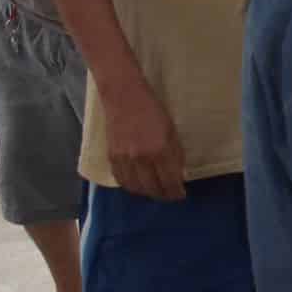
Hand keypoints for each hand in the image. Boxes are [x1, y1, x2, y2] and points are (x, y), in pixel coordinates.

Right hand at [104, 77, 186, 200]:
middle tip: (169, 195)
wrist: (124, 96)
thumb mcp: (172, 131)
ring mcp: (124, 158)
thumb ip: (175, 154)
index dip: (176, 192)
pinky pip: (120, 180)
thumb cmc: (153, 110)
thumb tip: (178, 174)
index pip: (169, 181)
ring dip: (146, 193)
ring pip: (135, 188)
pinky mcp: (111, 156)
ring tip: (154, 191)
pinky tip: (137, 185)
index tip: (180, 195)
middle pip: (152, 188)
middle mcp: (141, 158)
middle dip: (163, 195)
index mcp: (160, 150)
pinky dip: (130, 186)